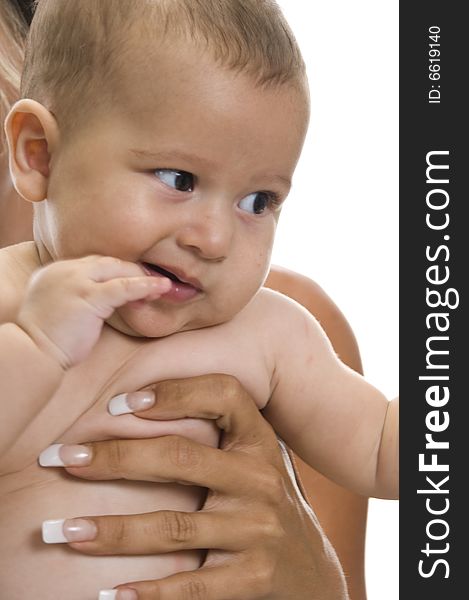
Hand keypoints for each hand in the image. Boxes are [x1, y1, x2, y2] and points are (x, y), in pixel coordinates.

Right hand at [17, 255, 170, 368]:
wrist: (32, 354)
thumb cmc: (46, 341)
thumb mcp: (59, 310)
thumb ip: (76, 299)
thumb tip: (101, 304)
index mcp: (55, 271)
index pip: (94, 263)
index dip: (118, 271)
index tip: (135, 279)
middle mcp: (64, 270)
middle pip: (107, 262)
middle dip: (133, 271)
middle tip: (154, 282)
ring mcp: (75, 281)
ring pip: (118, 270)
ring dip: (143, 277)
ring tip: (163, 286)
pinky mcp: (88, 296)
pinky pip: (124, 287)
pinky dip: (145, 286)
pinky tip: (161, 287)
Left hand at [44, 375, 348, 598]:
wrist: (312, 575)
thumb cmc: (264, 506)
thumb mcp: (253, 463)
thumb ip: (217, 439)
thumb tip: (136, 407)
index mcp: (259, 442)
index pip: (224, 395)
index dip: (175, 390)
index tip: (119, 402)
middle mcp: (262, 479)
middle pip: (180, 457)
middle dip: (115, 456)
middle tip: (61, 458)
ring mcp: (259, 530)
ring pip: (173, 526)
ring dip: (111, 531)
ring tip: (62, 531)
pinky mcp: (254, 579)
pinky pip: (190, 586)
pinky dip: (147, 594)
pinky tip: (110, 595)